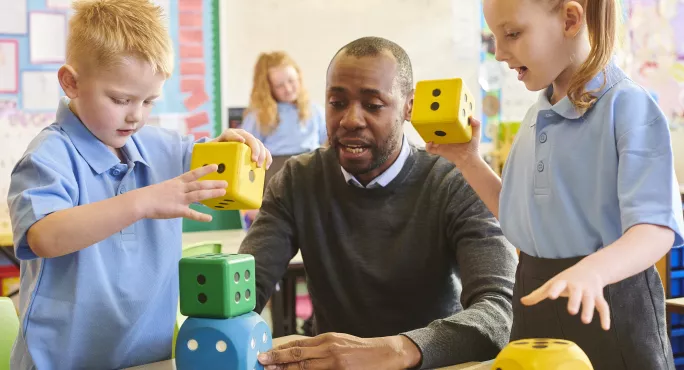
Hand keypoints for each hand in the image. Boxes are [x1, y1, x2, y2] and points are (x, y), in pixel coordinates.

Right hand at [135, 164, 226, 221]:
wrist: (140, 202)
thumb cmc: (149, 196)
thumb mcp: (164, 188)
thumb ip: (175, 189)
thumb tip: (183, 191)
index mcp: (176, 182)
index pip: (193, 173)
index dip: (204, 170)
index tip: (215, 166)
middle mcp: (180, 189)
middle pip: (199, 184)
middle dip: (213, 183)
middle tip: (226, 182)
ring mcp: (179, 199)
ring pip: (198, 195)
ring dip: (211, 193)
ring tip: (223, 192)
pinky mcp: (177, 210)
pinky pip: (191, 214)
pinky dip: (201, 216)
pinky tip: (210, 218)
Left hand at [212, 128, 272, 168]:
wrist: (221, 152)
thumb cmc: (214, 153)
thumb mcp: (209, 152)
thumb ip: (207, 155)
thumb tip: (204, 165)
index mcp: (227, 135)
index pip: (231, 133)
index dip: (236, 136)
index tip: (241, 141)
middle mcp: (240, 136)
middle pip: (249, 138)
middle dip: (254, 148)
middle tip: (254, 160)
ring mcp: (249, 141)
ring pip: (259, 144)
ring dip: (262, 154)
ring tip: (259, 165)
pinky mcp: (255, 149)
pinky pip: (264, 151)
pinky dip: (267, 157)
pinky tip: (265, 166)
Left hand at [258, 333, 421, 369]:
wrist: (387, 353)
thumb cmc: (362, 350)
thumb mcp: (340, 342)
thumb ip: (321, 347)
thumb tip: (299, 352)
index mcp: (327, 340)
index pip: (298, 345)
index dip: (280, 350)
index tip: (265, 354)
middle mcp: (329, 349)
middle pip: (298, 355)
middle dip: (278, 360)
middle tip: (261, 362)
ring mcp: (335, 363)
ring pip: (305, 368)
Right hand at [425, 117, 481, 167]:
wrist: (468, 160)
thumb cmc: (472, 147)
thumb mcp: (476, 134)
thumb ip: (476, 125)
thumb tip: (471, 117)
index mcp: (453, 132)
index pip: (445, 124)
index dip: (442, 120)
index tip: (440, 114)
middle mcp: (446, 137)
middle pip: (436, 130)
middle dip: (432, 125)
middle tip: (431, 120)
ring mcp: (442, 144)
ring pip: (431, 138)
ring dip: (427, 134)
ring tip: (427, 130)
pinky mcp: (439, 151)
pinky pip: (430, 149)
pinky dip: (427, 146)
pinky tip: (430, 142)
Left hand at [521, 262, 610, 329]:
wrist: (590, 268)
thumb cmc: (566, 279)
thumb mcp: (552, 284)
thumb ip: (538, 294)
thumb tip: (522, 301)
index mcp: (563, 282)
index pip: (558, 284)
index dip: (555, 290)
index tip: (551, 296)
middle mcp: (577, 286)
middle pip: (576, 293)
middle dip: (575, 301)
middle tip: (571, 311)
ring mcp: (589, 291)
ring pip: (591, 300)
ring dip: (589, 309)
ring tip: (585, 321)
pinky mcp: (599, 296)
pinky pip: (603, 306)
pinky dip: (605, 316)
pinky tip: (605, 328)